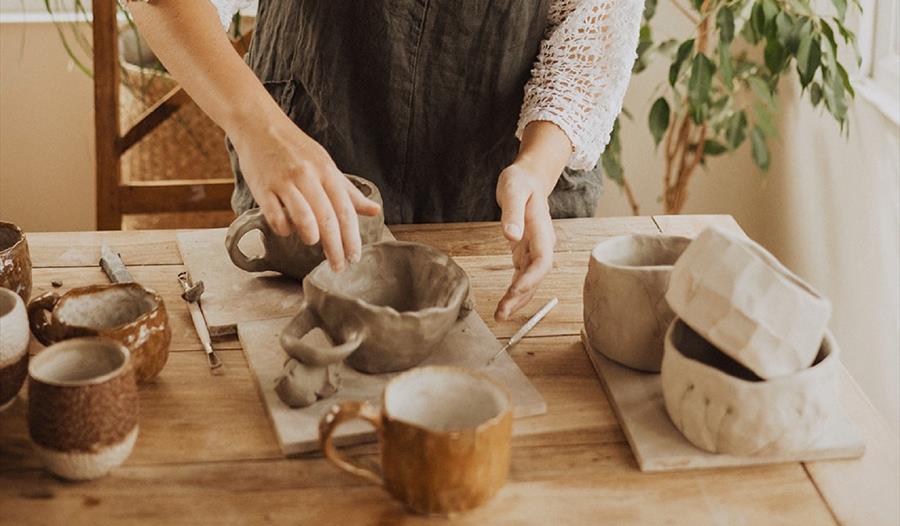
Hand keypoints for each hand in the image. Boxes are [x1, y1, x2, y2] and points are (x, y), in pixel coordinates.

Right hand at [230, 110, 380, 271]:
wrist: (260, 125)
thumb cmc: (296, 149)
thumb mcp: (326, 165)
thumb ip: (348, 191)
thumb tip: (375, 211)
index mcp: (327, 172)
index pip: (345, 211)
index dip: (352, 238)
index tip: (354, 258)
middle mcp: (308, 176)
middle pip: (327, 219)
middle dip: (335, 248)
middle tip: (338, 267)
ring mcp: (285, 182)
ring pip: (303, 218)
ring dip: (311, 236)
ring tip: (313, 242)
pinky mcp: (263, 188)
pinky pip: (276, 216)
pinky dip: (284, 229)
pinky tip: (287, 230)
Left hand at [494, 163, 556, 320]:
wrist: (529, 178)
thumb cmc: (521, 181)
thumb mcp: (514, 190)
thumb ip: (512, 213)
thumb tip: (511, 235)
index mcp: (542, 230)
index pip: (542, 260)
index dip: (531, 279)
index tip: (515, 292)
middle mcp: (542, 243)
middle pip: (536, 276)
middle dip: (522, 296)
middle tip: (502, 313)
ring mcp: (535, 249)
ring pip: (530, 280)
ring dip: (518, 299)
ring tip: (501, 315)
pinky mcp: (525, 252)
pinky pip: (523, 276)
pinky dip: (515, 291)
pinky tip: (505, 303)